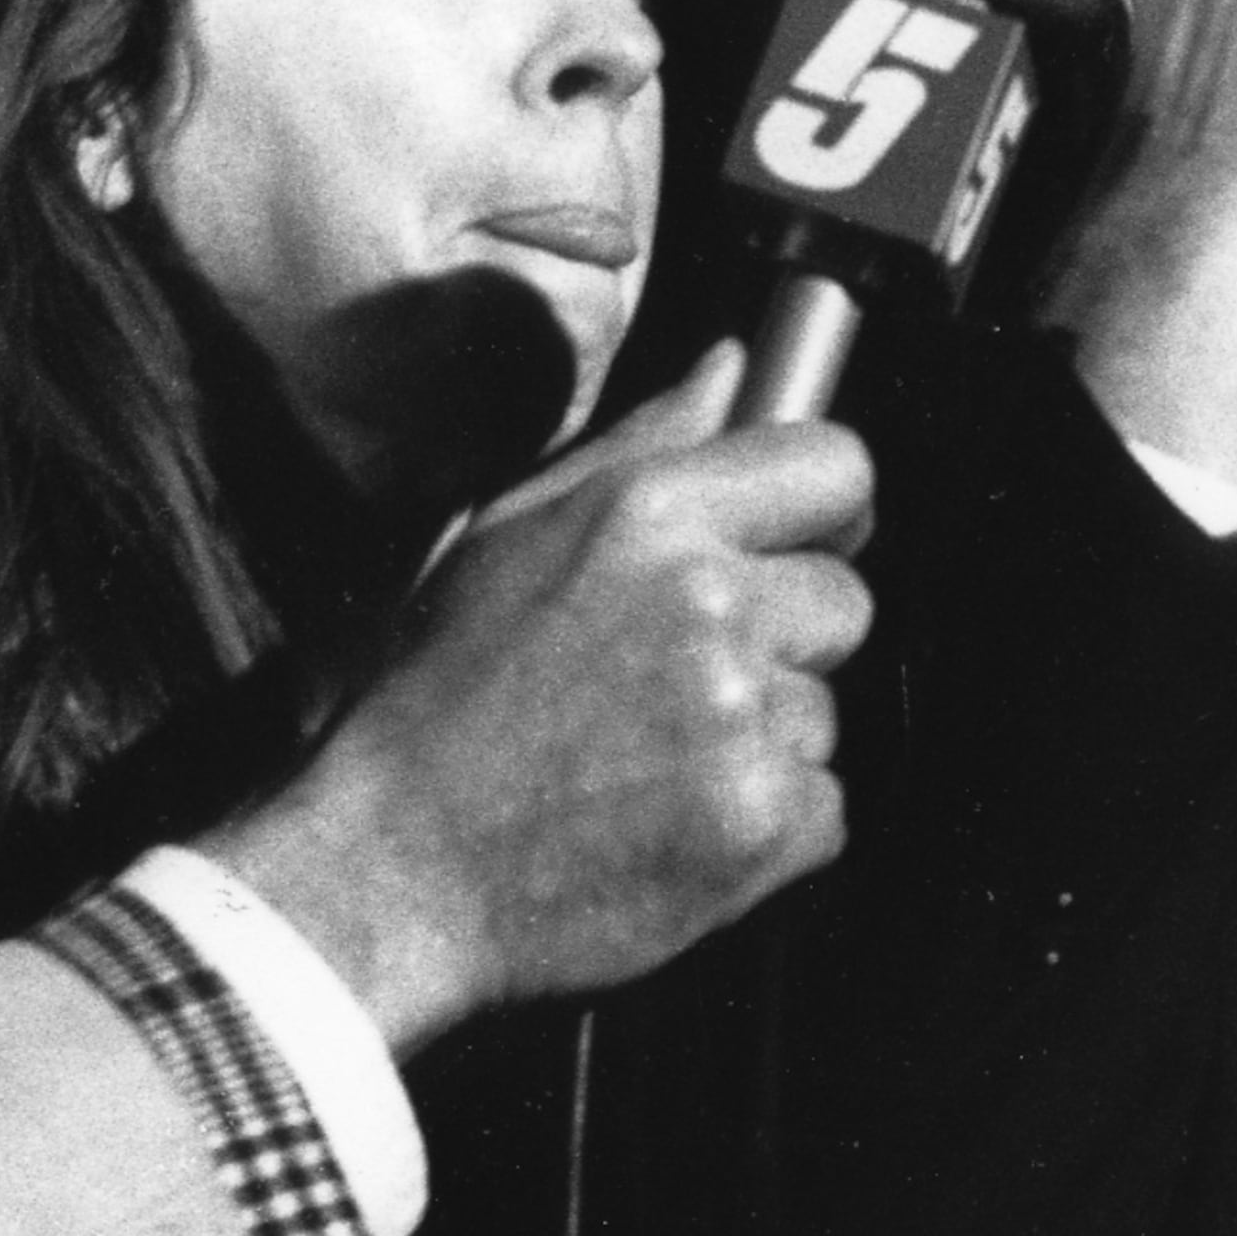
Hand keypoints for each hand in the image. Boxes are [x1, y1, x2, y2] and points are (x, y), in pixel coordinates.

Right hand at [202, 343, 875, 1046]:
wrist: (392, 870)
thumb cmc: (438, 702)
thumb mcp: (511, 537)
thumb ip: (643, 445)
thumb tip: (735, 365)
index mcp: (647, 512)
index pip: (836, 466)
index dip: (829, 508)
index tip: (806, 541)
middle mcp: (707, 601)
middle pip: (844, 599)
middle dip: (785, 639)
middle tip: (678, 682)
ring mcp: (741, 716)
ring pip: (824, 711)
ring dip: (763, 738)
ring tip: (649, 762)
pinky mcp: (764, 821)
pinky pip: (825, 807)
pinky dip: (767, 826)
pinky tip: (670, 825)